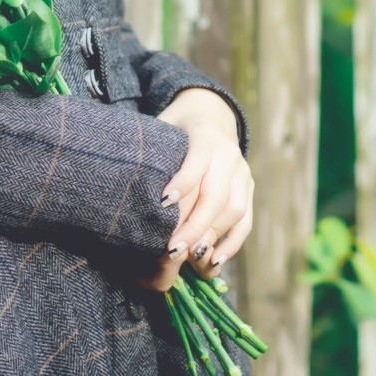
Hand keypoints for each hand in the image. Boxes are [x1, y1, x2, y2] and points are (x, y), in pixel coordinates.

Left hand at [139, 87, 253, 292]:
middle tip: (172, 249)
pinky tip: (213, 261)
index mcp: (205, 135)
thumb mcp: (163, 126)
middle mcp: (228, 154)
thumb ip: (153, 150)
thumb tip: (127, 184)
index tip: (162, 205)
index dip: (182, 184)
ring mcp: (242, 173)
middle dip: (194, 224)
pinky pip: (245, 221)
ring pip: (233, 210)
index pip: (197, 161)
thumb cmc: (177, 127)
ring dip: (212, 236)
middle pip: (216, 194)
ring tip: (190, 257)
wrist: (211, 114)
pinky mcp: (248, 189)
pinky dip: (232, 244)